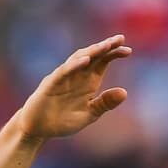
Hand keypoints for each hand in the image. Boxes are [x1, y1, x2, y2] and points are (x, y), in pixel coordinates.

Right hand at [16, 35, 132, 139]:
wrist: (38, 129)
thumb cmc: (62, 120)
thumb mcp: (89, 114)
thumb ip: (105, 103)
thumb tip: (125, 92)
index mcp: (87, 81)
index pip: (102, 62)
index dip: (113, 54)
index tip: (128, 50)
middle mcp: (76, 75)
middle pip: (92, 56)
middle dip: (105, 47)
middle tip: (120, 38)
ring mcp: (63, 78)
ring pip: (78, 59)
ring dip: (91, 52)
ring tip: (105, 45)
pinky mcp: (51, 84)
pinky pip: (63, 72)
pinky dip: (74, 65)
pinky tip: (86, 60)